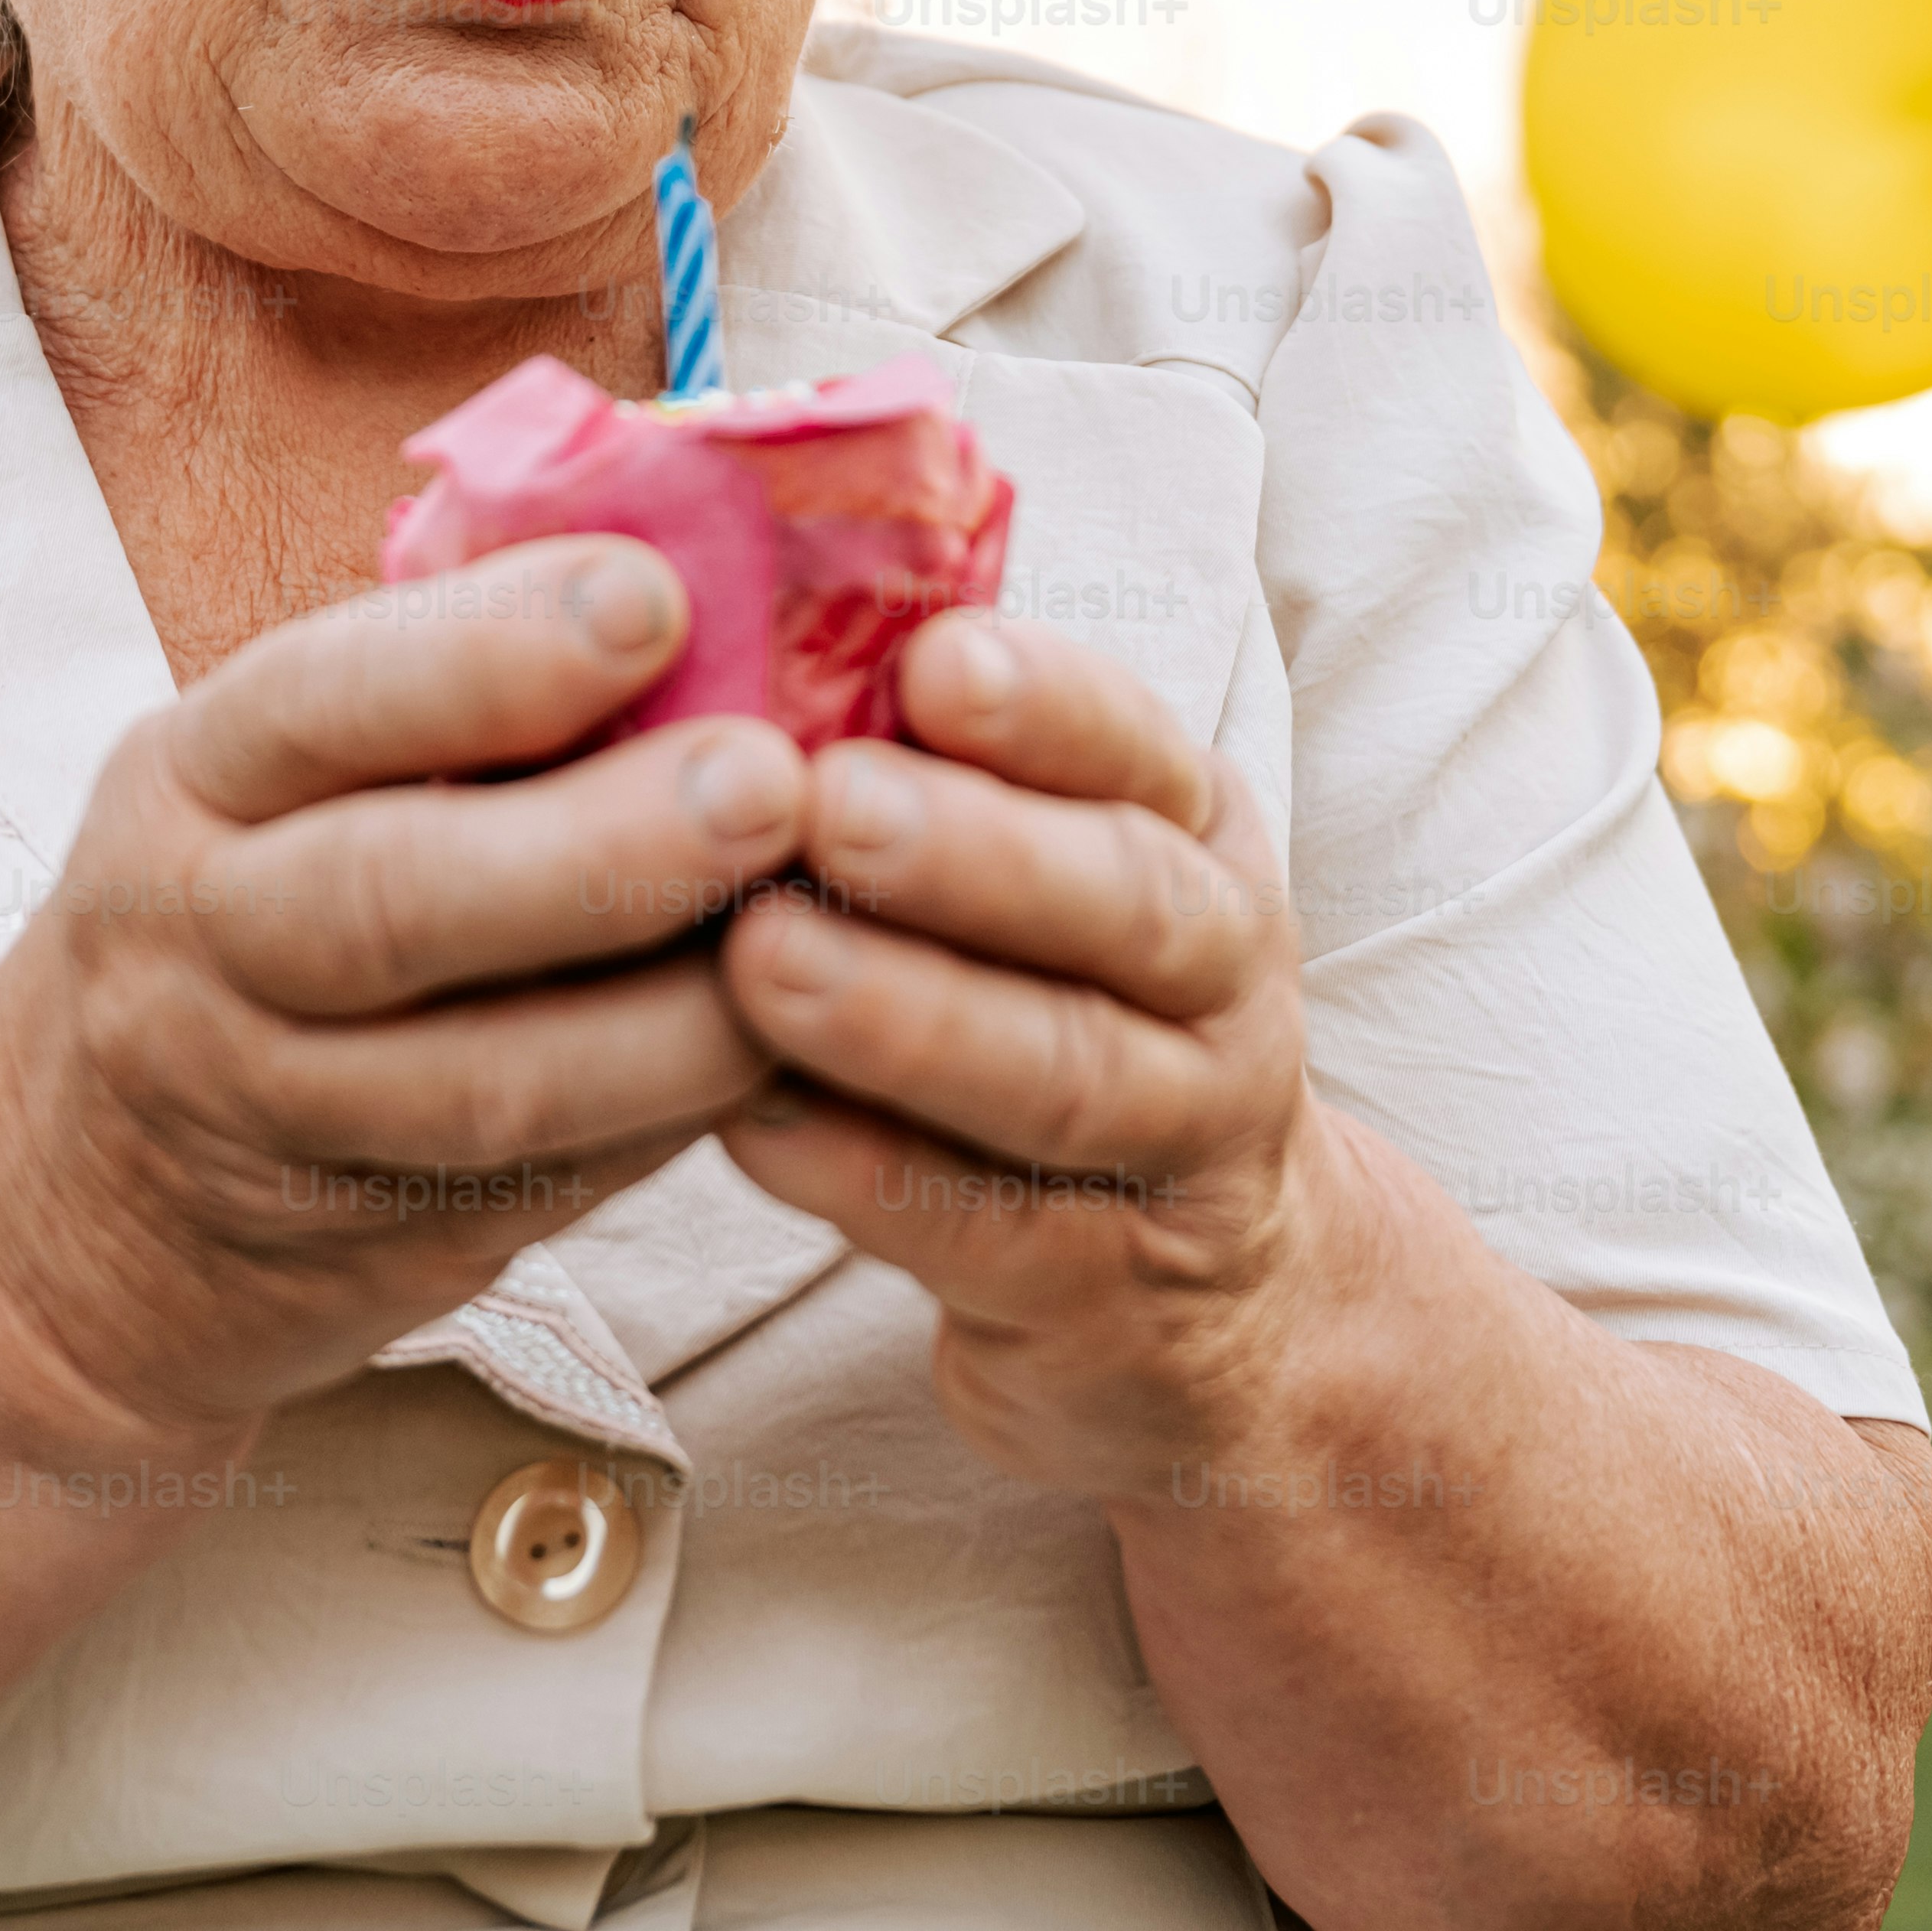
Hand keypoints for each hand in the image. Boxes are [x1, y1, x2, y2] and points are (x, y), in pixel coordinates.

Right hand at [0, 536, 812, 1446]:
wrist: (76, 1200)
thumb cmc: (244, 904)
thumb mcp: (273, 775)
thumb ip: (443, 691)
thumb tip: (703, 570)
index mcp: (190, 778)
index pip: (320, 698)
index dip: (489, 651)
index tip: (654, 598)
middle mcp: (203, 942)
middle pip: (391, 900)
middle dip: (597, 844)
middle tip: (770, 785)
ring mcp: (273, 1110)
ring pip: (482, 1083)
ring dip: (672, 1022)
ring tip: (814, 946)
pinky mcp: (370, 1239)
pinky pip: (545, 1186)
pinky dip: (673, 1125)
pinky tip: (784, 1059)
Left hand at [712, 611, 1360, 1503]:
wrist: (1201, 1303)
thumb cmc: (1052, 1014)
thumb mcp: (1049, 875)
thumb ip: (927, 768)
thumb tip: (713, 627)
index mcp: (1191, 835)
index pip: (1138, 749)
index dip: (1044, 704)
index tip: (929, 658)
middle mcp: (1218, 979)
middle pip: (1124, 902)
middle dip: (975, 848)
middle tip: (824, 800)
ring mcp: (1182, 1144)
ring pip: (1065, 1074)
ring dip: (909, 1015)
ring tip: (762, 959)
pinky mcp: (1108, 1296)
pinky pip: (987, 1232)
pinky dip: (868, 1178)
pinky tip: (749, 1127)